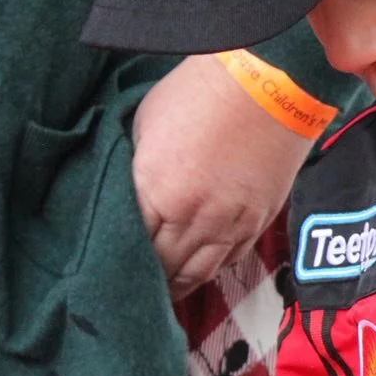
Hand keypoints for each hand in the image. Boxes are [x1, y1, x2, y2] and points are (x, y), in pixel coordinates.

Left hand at [132, 54, 313, 300]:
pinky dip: (211, 269)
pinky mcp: (259, 221)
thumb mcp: (146, 126)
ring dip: (178, 285)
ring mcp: (231, 224)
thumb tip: (134, 195)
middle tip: (131, 287)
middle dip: (147, 280)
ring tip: (163, 290)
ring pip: (198, 273)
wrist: (270, 84)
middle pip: (164, 268)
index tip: (106, 263)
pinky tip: (199, 267)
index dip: (117, 257)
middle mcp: (194, 218)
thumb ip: (139, 170)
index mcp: (157, 191)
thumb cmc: (202, 94)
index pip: (128, 244)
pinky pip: (230, 260)